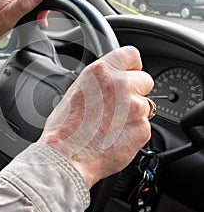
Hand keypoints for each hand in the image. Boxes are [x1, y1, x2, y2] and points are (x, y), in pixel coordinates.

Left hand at [0, 0, 52, 57]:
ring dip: (36, 7)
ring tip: (36, 21)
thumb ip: (25, 4)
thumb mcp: (9, 18)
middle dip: (43, 4)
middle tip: (41, 20)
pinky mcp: (3, 1)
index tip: (49, 10)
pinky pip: (21, 0)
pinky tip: (26, 18)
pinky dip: (28, 9)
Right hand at [38, 46, 153, 188]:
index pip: (131, 55)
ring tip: (113, 124)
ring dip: (134, 112)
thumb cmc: (65, 127)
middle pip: (145, 80)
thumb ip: (101, 81)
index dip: (132, 67)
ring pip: (146, 104)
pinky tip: (116, 136)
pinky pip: (144, 125)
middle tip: (118, 105)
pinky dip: (134, 131)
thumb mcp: (77, 91)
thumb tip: (113, 80)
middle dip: (135, 91)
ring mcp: (134, 107)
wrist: (67, 156)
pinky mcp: (142, 128)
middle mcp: (120, 85)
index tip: (130, 73)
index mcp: (101, 72)